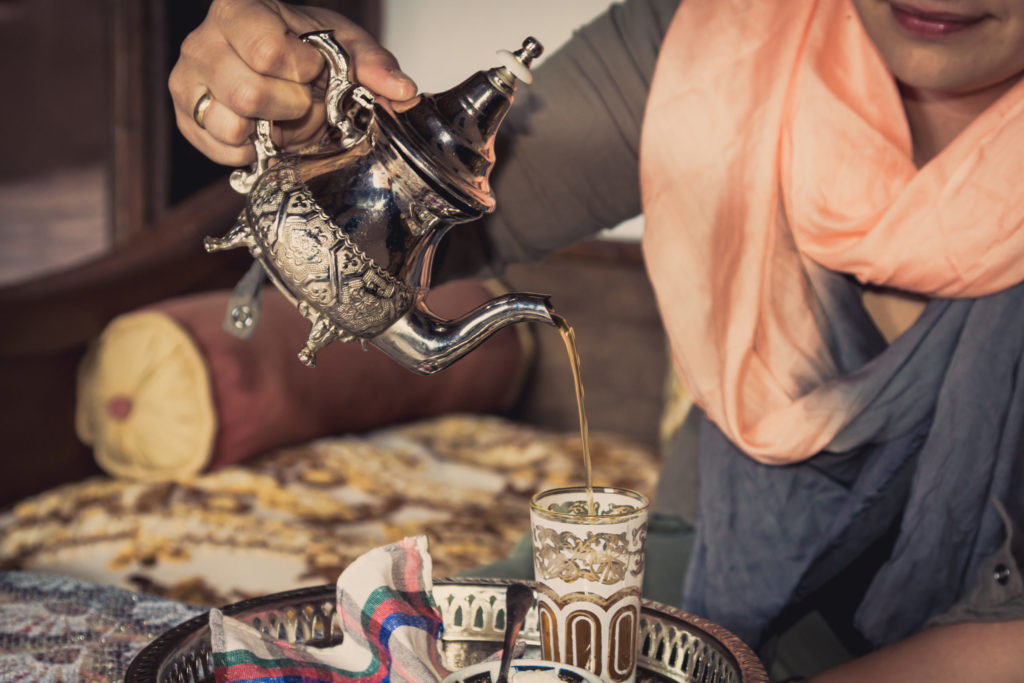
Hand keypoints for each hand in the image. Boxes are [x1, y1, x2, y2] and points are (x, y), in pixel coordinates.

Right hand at [168, 0, 416, 166]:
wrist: (274, 61)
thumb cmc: (307, 47)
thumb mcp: (345, 46)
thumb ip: (375, 66)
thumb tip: (404, 91)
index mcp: (238, 9)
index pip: (266, 51)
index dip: (301, 71)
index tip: (314, 69)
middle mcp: (202, 41)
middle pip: (248, 93)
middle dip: (290, 107)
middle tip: (303, 101)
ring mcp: (187, 79)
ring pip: (230, 125)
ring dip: (268, 132)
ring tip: (281, 117)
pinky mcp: (185, 115)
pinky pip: (217, 148)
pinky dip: (248, 151)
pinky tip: (262, 133)